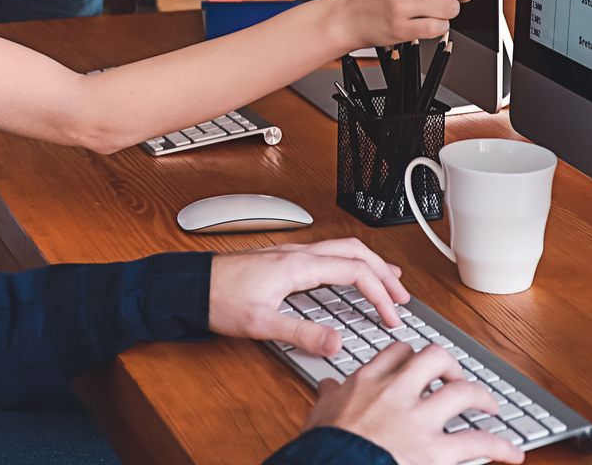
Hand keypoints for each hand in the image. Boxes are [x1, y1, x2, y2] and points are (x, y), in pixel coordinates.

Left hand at [209, 238, 408, 355]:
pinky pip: (325, 253)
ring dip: (367, 264)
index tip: (392, 316)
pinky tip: (345, 275)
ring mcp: (288, 253)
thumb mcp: (261, 324)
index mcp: (297, 265)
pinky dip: (347, 263)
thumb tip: (337, 344)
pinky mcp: (280, 259)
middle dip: (382, 273)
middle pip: (353, 252)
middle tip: (402, 297)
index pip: (354, 271)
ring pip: (340, 249)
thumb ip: (302, 333)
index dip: (379, 294)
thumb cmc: (218, 300)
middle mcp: (296, 253)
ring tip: (388, 280)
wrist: (189, 286)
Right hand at [306, 342, 522, 464]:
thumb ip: (329, 395)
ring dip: (483, 397)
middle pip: (435, 358)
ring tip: (492, 406)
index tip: (418, 366)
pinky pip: (477, 442)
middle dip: (451, 366)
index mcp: (368, 381)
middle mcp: (397, 392)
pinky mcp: (435, 450)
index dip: (413, 356)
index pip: (398, 352)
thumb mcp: (320, 413)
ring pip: (463, 391)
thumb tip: (327, 386)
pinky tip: (512, 454)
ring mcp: (419, 420)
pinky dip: (500, 447)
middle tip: (456, 378)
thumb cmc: (326, 445)